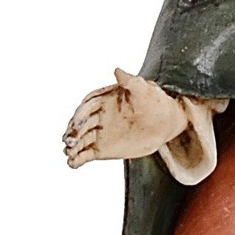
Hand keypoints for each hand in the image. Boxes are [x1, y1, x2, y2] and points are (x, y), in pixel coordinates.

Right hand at [62, 69, 189, 167]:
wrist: (166, 123)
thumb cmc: (155, 102)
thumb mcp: (145, 90)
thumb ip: (131, 82)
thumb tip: (118, 70)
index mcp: (104, 100)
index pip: (87, 107)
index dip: (80, 114)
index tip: (75, 123)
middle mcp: (98, 117)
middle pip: (81, 124)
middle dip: (73, 132)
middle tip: (68, 140)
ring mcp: (100, 133)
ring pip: (81, 140)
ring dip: (72, 146)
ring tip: (68, 153)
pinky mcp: (103, 149)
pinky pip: (86, 154)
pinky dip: (78, 159)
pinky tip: (72, 164)